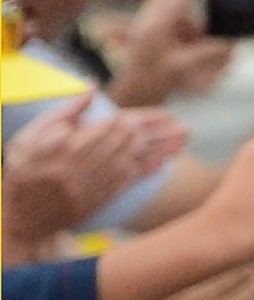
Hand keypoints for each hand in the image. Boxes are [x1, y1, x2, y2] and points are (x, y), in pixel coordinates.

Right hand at [3, 99, 191, 253]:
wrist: (23, 213)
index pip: (119, 125)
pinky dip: (149, 170)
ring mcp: (99, 180)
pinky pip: (131, 181)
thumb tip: (92, 87)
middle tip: (184, 127)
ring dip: (164, 150)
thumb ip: (67, 110)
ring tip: (184, 140)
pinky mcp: (103, 196)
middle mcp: (91, 161)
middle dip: (162, 134)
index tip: (166, 115)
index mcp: (75, 141)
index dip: (146, 120)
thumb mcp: (34, 133)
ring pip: (139, 160)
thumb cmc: (25, 167)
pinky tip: (165, 163)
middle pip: (135, 142)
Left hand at [111, 0, 238, 107]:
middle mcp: (148, 15)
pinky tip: (194, 11)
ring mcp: (145, 16)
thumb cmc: (155, 80)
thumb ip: (208, 52)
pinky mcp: (147, 20)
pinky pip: (164, 0)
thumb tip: (231, 41)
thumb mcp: (184, 68)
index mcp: (157, 24)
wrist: (132, 88)